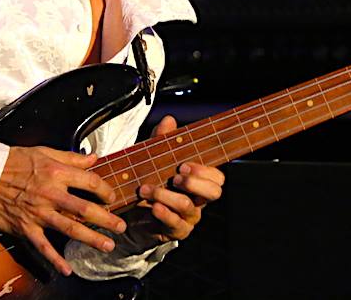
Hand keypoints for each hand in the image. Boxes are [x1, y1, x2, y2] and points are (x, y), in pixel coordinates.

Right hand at [0, 145, 126, 276]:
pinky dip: (55, 259)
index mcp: (57, 172)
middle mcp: (51, 193)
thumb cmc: (12, 162)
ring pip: (70, 228)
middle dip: (106, 219)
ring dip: (91, 238)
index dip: (105, 190)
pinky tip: (67, 268)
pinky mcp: (25, 227)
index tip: (111, 197)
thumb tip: (94, 158)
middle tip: (121, 227)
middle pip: (85, 209)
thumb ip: (71, 157)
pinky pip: (43, 246)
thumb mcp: (44, 151)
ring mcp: (38, 213)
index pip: (90, 182)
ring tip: (108, 245)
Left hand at [127, 115, 225, 244]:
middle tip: (175, 177)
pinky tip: (153, 206)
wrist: (133, 212)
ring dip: (167, 195)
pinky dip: (164, 214)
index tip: (184, 164)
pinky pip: (176, 224)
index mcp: (200, 181)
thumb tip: (169, 120)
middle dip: (195, 183)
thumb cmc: (151, 181)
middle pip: (214, 193)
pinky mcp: (177, 231)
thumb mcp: (154, 158)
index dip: (205, 171)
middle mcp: (199, 199)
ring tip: (147, 189)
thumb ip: (162, 140)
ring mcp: (189, 216)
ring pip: (189, 206)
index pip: (217, 177)